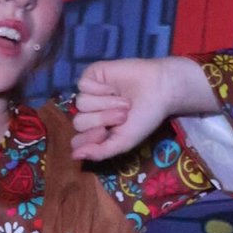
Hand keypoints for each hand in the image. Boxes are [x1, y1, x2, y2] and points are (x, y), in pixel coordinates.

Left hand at [71, 56, 216, 160]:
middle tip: (123, 115)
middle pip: (79, 122)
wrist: (159, 90)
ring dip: (105, 104)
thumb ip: (99, 152)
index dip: (90, 138)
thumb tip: (74, 157)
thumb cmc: (144, 118)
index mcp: (96, 131)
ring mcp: (89, 93)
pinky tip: (114, 88)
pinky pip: (83, 86)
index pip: (77, 141)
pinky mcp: (91, 76)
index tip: (107, 133)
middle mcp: (90, 113)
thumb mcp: (124, 142)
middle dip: (102, 120)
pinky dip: (100, 89)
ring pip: (81, 104)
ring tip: (124, 102)